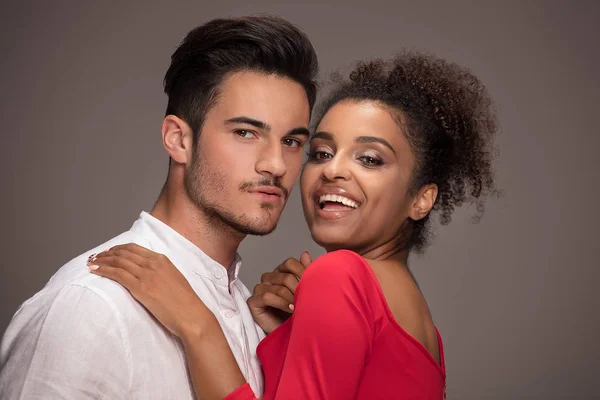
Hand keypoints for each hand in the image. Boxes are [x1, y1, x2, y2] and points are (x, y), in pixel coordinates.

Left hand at [87, 243, 214, 338]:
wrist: (191, 314)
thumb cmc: (185, 301)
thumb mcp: (174, 279)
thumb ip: (160, 272)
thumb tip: (147, 273)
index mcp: (162, 259)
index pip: (134, 248)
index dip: (119, 248)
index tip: (109, 251)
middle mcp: (153, 263)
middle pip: (124, 253)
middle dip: (107, 253)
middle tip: (95, 256)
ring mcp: (146, 275)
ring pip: (118, 262)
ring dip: (102, 261)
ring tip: (91, 263)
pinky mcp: (140, 288)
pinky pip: (117, 275)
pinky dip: (104, 271)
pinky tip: (95, 271)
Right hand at [247, 251, 311, 333]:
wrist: (292, 335)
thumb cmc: (299, 313)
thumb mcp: (306, 291)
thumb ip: (305, 271)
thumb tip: (306, 253)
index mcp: (280, 272)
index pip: (290, 263)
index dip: (302, 271)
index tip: (313, 283)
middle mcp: (268, 279)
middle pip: (285, 276)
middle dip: (299, 288)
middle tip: (308, 298)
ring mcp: (259, 289)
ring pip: (277, 287)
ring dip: (291, 297)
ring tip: (301, 306)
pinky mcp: (253, 302)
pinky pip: (267, 296)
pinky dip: (281, 303)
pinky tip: (291, 309)